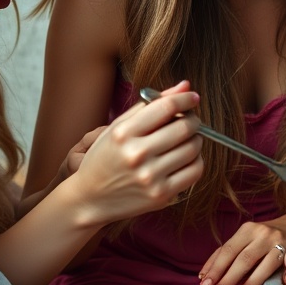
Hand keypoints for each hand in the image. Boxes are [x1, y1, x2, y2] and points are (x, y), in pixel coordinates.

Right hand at [63, 81, 205, 225]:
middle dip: (193, 120)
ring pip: (193, 148)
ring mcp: (150, 176)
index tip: (192, 97)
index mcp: (123, 133)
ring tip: (185, 140)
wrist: (89, 198)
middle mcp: (136, 154)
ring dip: (196, 140)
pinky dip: (196, 160)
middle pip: (185, 127)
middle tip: (189, 121)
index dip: (185, 99)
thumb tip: (185, 86)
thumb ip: (150, 105)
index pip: (167, 107)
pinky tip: (185, 159)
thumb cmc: (104, 158)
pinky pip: (195, 171)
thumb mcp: (119, 127)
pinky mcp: (161, 195)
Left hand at [199, 212, 285, 284]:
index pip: (227, 250)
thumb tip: (203, 276)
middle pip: (239, 256)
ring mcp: (274, 241)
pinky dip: (255, 281)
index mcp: (246, 229)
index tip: (204, 283)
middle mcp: (260, 233)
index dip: (214, 268)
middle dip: (225, 276)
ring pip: (252, 261)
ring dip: (238, 280)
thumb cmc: (263, 240)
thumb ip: (225, 256)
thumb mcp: (245, 241)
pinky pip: (268, 268)